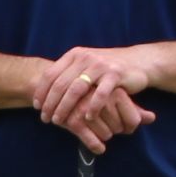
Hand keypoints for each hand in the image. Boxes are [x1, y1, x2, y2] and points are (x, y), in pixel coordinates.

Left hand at [27, 44, 162, 152]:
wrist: (138, 61)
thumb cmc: (106, 69)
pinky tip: (87, 118)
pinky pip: (100, 94)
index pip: (51, 74)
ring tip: (60, 121)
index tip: (37, 106)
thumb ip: (68, 74)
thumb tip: (44, 92)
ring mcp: (100, 65)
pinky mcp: (115, 74)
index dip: (41, 91)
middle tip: (45, 119)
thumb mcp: (85, 66)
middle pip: (61, 84)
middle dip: (50, 103)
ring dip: (65, 107)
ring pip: (76, 89)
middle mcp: (84, 58)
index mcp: (74, 55)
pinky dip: (92, 107)